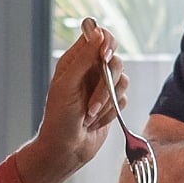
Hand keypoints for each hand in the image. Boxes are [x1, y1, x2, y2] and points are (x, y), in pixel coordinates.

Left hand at [16, 20, 125, 182]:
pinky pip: (124, 99)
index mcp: (75, 60)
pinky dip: (111, 112)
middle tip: (90, 104)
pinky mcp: (112, 103)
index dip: (106, 44)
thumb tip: (99, 33)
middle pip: (116, 60)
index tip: (105, 58)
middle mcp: (90, 70)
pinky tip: (95, 121)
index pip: (98, 36)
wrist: (65, 149)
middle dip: (106, 85)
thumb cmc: (59, 118)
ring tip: (89, 115)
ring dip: (107, 102)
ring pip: (123, 80)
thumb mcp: (67, 85)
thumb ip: (84, 58)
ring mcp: (102, 86)